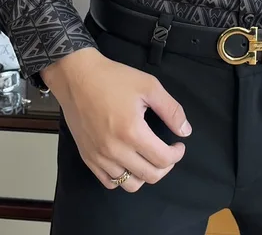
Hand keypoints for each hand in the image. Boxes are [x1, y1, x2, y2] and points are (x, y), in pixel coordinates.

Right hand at [41, 48, 190, 192]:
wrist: (77, 77)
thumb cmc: (113, 78)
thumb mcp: (149, 86)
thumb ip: (171, 110)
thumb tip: (185, 131)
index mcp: (132, 132)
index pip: (163, 159)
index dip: (177, 154)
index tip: (179, 145)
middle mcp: (115, 150)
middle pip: (150, 176)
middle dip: (166, 166)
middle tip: (168, 152)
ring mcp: (99, 157)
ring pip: (129, 184)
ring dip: (145, 175)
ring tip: (149, 158)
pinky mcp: (87, 157)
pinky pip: (109, 182)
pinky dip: (123, 178)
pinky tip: (128, 162)